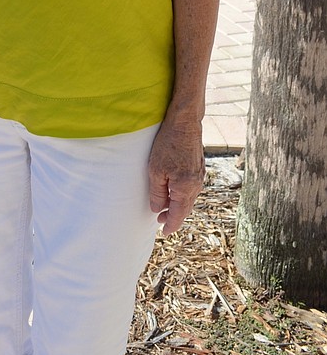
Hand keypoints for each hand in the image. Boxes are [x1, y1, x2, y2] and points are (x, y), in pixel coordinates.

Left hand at [148, 114, 204, 235]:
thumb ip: (157, 193)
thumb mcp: (156, 170)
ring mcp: (200, 175)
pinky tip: (174, 190)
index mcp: (186, 188)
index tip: (164, 232)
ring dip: (178, 204)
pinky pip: (191, 187)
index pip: (178, 214)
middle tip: (160, 221)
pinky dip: (183, 193)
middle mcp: (196, 184)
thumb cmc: (167, 144)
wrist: (185, 122)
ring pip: (189, 197)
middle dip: (173, 215)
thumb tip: (157, 209)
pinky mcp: (199, 167)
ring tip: (165, 207)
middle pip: (185, 207)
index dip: (170, 224)